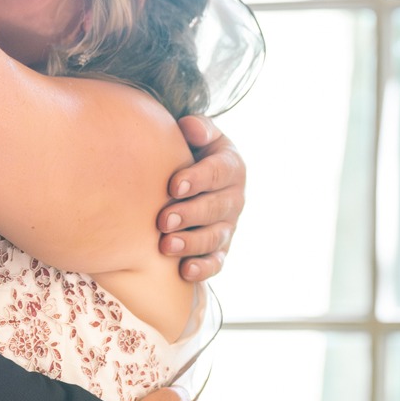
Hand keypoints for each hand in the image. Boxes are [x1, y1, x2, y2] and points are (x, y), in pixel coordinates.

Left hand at [157, 116, 244, 282]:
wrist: (192, 177)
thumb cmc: (190, 152)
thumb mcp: (199, 136)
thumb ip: (197, 129)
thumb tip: (189, 129)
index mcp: (232, 167)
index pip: (219, 172)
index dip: (198, 179)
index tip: (174, 185)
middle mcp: (234, 198)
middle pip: (216, 208)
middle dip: (191, 214)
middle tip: (164, 219)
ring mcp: (228, 226)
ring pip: (215, 237)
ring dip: (192, 243)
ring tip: (166, 245)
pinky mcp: (220, 249)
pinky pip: (216, 263)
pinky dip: (202, 269)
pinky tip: (184, 271)